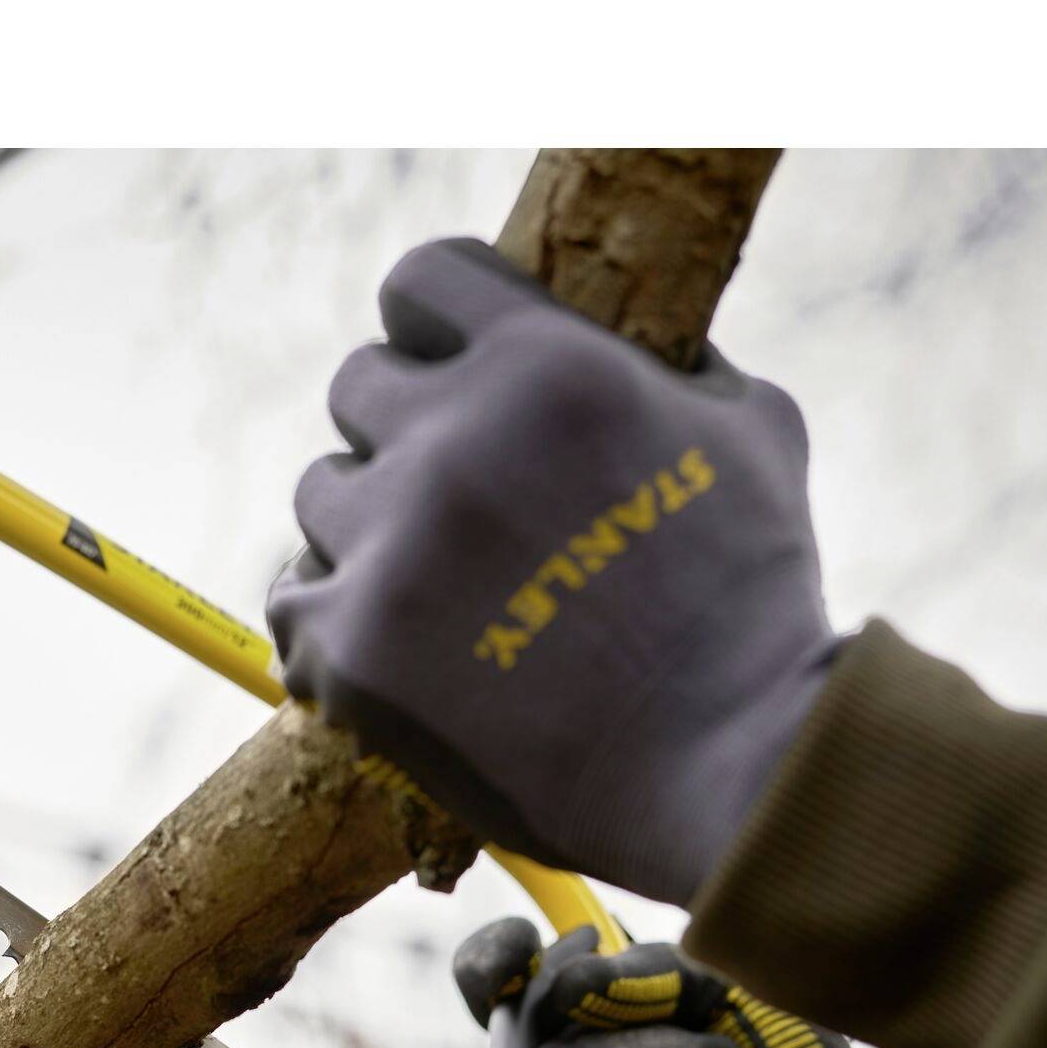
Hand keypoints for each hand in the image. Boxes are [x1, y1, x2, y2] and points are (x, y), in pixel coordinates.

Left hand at [269, 237, 839, 904]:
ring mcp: (391, 550)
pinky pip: (294, 601)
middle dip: (407, 430)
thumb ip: (662, 364)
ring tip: (449, 589)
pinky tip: (400, 644)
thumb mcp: (749, 433)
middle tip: (464, 499)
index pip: (421, 281)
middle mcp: (451, 443)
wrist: (729, 766)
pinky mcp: (352, 652)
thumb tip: (618, 345)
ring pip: (322, 495)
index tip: (451, 368)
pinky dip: (336, 620)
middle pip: (358, 387)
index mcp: (543, 366)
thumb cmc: (752, 601)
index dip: (435, 326)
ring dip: (372, 528)